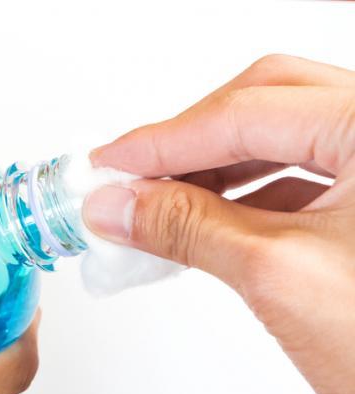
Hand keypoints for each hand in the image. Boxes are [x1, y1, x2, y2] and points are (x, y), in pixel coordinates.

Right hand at [83, 55, 354, 393]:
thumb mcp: (280, 276)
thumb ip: (188, 227)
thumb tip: (120, 206)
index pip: (245, 114)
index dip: (164, 139)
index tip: (111, 161)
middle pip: (265, 103)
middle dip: (190, 138)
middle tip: (133, 170)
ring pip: (280, 137)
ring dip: (212, 165)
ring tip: (158, 196)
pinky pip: (297, 173)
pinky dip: (241, 191)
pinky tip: (205, 212)